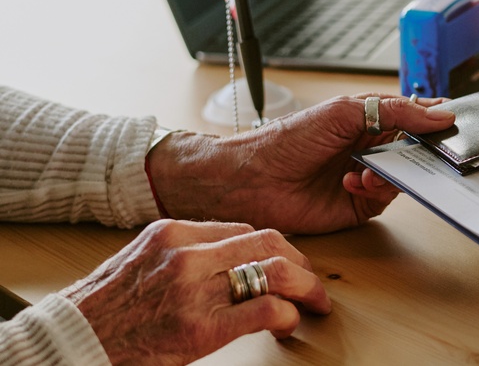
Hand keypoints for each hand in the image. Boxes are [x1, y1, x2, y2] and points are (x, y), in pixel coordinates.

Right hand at [63, 219, 329, 364]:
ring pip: (274, 270)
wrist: (70, 343)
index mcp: (173, 231)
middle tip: (312, 282)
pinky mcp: (200, 327)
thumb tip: (228, 258)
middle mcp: (186, 252)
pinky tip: (290, 326)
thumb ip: (183, 252)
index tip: (290, 262)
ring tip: (315, 303)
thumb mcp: (141, 261)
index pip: (245, 229)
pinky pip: (265, 310)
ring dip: (305, 287)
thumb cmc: (103, 309)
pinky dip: (288, 316)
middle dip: (301, 263)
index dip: (277, 247)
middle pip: (269, 243)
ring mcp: (193, 288)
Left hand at [148, 95, 455, 233]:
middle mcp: (372, 147)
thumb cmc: (288, 138)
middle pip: (417, 148)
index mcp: (370, 118)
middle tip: (430, 150)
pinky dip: (376, 189)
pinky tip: (353, 182)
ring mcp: (369, 175)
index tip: (454, 121)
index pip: (415, 116)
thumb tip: (440, 113)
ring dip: (394, 171)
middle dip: (422, 149)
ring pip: (407, 174)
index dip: (434, 119)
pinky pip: (388, 197)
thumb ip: (396, 110)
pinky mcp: (361, 204)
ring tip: (370, 170)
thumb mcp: (345, 111)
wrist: (252, 180)